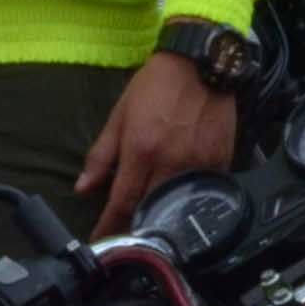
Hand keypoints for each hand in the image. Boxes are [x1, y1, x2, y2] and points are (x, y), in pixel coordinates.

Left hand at [78, 51, 237, 230]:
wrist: (201, 62)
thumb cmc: (156, 85)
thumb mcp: (120, 114)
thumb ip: (101, 155)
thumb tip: (83, 188)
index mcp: (141, 150)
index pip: (121, 202)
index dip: (109, 228)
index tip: (100, 243)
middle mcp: (170, 162)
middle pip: (151, 211)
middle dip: (136, 229)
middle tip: (126, 241)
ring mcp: (199, 164)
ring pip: (179, 206)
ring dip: (164, 220)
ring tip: (153, 230)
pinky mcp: (221, 160)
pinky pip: (204, 191)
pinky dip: (192, 201)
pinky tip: (185, 205)